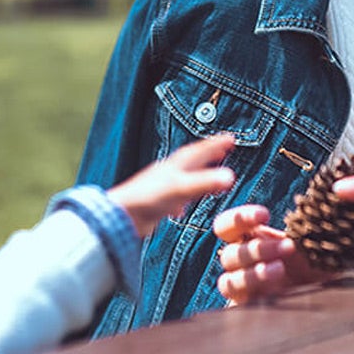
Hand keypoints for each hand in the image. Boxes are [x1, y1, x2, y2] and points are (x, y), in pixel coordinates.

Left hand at [108, 133, 235, 236]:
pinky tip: (180, 210)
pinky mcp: (156, 203)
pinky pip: (173, 198)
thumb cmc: (148, 198)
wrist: (122, 215)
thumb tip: (230, 176)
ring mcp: (162, 186)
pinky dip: (182, 200)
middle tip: (224, 150)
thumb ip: (205, 182)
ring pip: (184, 177)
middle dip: (209, 154)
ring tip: (207, 175)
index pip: (201, 150)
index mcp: (177, 165)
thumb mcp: (182, 188)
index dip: (216, 145)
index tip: (231, 139)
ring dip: (198, 175)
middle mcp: (170, 172)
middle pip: (193, 159)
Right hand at [213, 204, 329, 304]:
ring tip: (280, 270)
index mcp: (251, 242)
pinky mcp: (247, 309)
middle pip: (228, 253)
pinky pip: (235, 301)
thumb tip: (318, 206)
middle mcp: (242, 265)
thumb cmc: (319, 269)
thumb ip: (307, 228)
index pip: (227, 226)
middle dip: (258, 249)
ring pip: (227, 279)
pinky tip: (276, 288)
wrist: (331, 306)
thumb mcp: (314, 245)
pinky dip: (252, 289)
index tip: (265, 215)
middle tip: (288, 247)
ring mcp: (243, 289)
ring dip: (253, 273)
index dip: (240, 218)